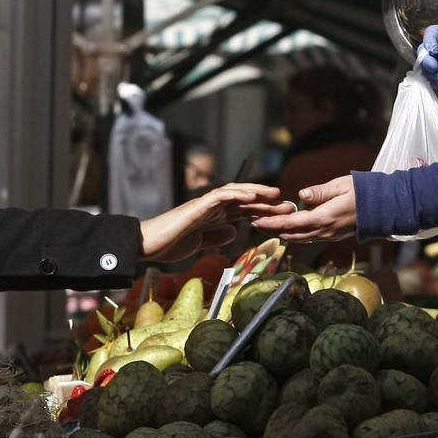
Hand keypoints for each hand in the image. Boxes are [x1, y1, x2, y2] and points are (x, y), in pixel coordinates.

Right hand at [140, 183, 290, 260]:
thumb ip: (215, 236)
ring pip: (235, 192)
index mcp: (213, 217)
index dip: (263, 211)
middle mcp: (211, 207)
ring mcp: (204, 204)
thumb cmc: (169, 244)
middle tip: (289, 204)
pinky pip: (220, 196)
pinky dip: (237, 194)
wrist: (148, 245)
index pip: (243, 211)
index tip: (282, 215)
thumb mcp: (199, 243)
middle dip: (267, 201)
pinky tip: (252, 197)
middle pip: (244, 200)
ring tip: (275, 194)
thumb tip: (233, 232)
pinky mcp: (197, 205)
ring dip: (256, 193)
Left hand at [251, 176, 356, 243]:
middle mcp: (324, 230)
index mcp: (324, 218)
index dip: (271, 223)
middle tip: (252, 222)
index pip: (291, 223)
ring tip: (263, 226)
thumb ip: (320, 192)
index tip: (256, 220)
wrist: (383, 208)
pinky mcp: (331, 235)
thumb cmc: (363, 192)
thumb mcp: (341, 186)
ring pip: (297, 238)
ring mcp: (328, 235)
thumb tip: (300, 196)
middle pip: (290, 234)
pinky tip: (284, 228)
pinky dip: (292, 233)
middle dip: (270, 230)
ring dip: (279, 233)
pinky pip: (307, 237)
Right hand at [418, 25, 437, 102]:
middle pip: (426, 49)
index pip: (434, 33)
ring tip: (435, 71)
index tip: (433, 48)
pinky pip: (434, 80)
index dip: (430, 39)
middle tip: (431, 62)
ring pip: (427, 65)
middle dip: (425, 55)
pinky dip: (434, 79)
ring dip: (427, 68)